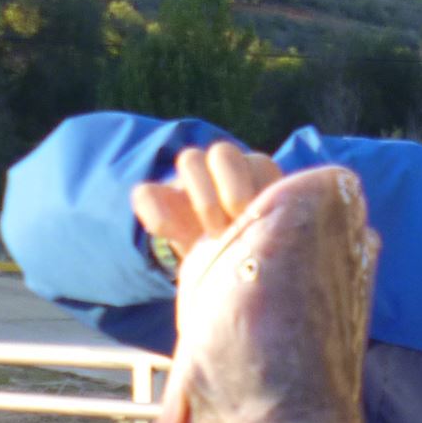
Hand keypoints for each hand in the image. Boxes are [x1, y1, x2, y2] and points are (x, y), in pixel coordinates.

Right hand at [131, 142, 282, 256]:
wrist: (216, 269)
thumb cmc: (253, 256)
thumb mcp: (268, 246)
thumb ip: (274, 233)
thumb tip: (274, 226)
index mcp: (257, 176)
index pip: (260, 165)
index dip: (260, 193)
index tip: (261, 225)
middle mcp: (223, 170)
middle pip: (223, 153)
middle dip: (231, 189)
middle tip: (235, 224)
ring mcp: (189, 181)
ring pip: (190, 159)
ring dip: (203, 198)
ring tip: (210, 235)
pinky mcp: (158, 197)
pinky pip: (146, 193)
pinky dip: (157, 213)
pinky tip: (172, 234)